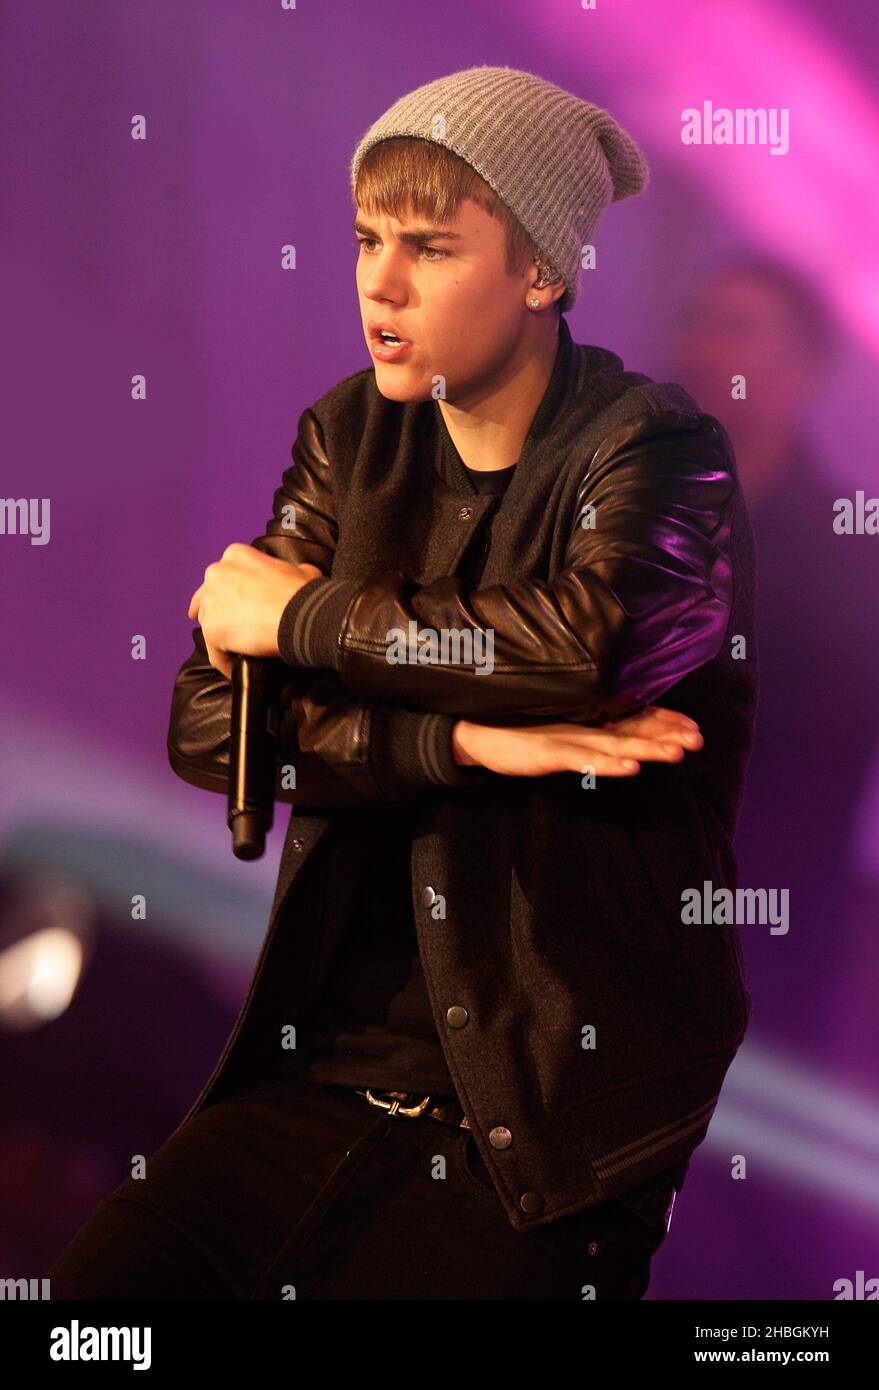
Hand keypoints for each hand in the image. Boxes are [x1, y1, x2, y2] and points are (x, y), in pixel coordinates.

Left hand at [187, 543, 323, 680]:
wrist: (303, 615)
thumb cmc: (304, 593)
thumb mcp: (301, 571)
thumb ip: (288, 571)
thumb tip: (298, 575)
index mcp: (236, 556)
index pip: (224, 578)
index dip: (227, 593)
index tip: (232, 604)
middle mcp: (217, 574)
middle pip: (208, 599)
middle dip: (216, 613)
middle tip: (229, 628)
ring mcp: (211, 602)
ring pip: (209, 626)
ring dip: (221, 639)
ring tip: (236, 653)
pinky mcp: (212, 630)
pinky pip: (215, 653)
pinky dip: (224, 662)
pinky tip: (235, 669)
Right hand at [451, 706, 702, 777]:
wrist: (472, 732)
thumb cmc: (514, 733)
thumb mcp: (556, 733)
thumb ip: (584, 733)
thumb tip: (616, 739)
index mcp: (585, 720)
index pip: (632, 718)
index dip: (663, 720)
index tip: (693, 725)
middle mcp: (581, 725)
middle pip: (631, 729)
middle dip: (666, 733)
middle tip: (698, 738)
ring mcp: (567, 738)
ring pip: (615, 744)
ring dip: (647, 748)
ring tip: (676, 752)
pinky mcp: (549, 753)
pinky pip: (584, 760)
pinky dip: (608, 763)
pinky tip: (630, 766)